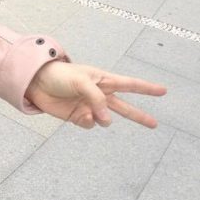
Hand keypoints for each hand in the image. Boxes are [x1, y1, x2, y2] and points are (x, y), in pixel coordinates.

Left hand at [25, 61, 166, 128]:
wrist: (35, 82)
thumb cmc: (59, 74)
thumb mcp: (81, 81)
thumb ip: (96, 99)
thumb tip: (106, 121)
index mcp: (103, 80)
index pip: (130, 84)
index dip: (147, 88)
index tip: (164, 90)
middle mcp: (99, 94)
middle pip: (124, 107)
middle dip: (139, 115)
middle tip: (155, 124)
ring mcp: (89, 107)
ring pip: (106, 119)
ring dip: (101, 118)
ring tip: (89, 110)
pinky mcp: (77, 116)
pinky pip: (90, 124)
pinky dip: (87, 122)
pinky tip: (78, 113)